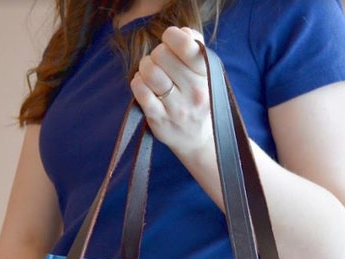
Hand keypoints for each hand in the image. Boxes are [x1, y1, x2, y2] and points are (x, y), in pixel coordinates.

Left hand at [130, 27, 212, 160]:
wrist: (197, 140)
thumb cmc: (198, 100)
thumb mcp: (205, 74)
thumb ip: (196, 46)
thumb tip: (182, 32)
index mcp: (206, 76)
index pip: (185, 45)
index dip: (171, 36)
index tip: (169, 41)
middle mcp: (194, 92)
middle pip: (162, 55)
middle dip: (156, 54)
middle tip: (159, 62)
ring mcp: (176, 107)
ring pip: (150, 72)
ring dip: (145, 67)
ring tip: (150, 73)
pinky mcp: (159, 119)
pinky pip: (140, 92)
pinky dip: (137, 83)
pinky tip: (143, 85)